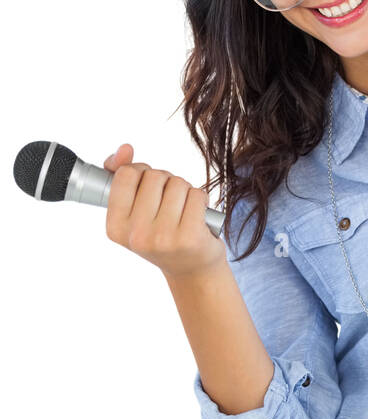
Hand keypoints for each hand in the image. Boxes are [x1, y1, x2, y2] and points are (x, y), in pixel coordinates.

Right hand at [103, 143, 224, 279]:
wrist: (191, 270)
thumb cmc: (163, 234)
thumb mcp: (136, 210)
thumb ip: (124, 176)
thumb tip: (125, 149)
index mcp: (116, 227)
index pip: (125, 175)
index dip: (141, 173)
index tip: (149, 188)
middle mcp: (136, 235)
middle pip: (154, 176)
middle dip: (166, 181)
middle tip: (170, 203)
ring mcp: (163, 238)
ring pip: (177, 183)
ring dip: (184, 190)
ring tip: (183, 210)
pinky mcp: (189, 238)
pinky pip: (197, 194)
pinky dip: (201, 200)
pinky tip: (198, 216)